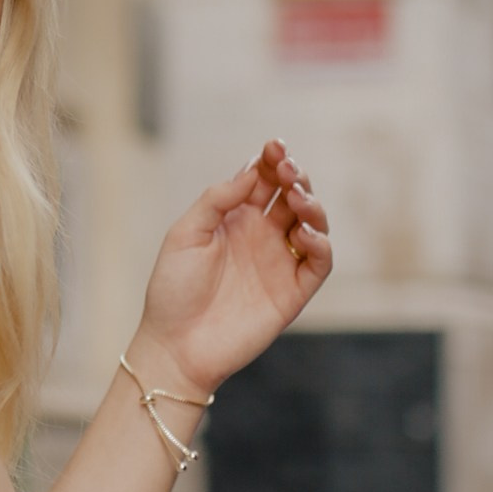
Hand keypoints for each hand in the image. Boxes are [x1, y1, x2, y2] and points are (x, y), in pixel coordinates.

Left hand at [132, 137, 331, 402]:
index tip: (274, 147)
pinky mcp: (293, 293)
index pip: (264, 180)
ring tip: (296, 198)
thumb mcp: (185, 234)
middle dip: (296, 176)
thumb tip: (251, 171)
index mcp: (235, 219)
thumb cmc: (172, 290)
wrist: (174, 345)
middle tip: (287, 170)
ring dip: (312, 205)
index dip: (273, 160)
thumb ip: (217, 199)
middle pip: (293, 195)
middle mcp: (261, 237)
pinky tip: (304, 234)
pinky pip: (318, 263)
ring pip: (312, 224)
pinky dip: (320, 245)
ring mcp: (279, 263)